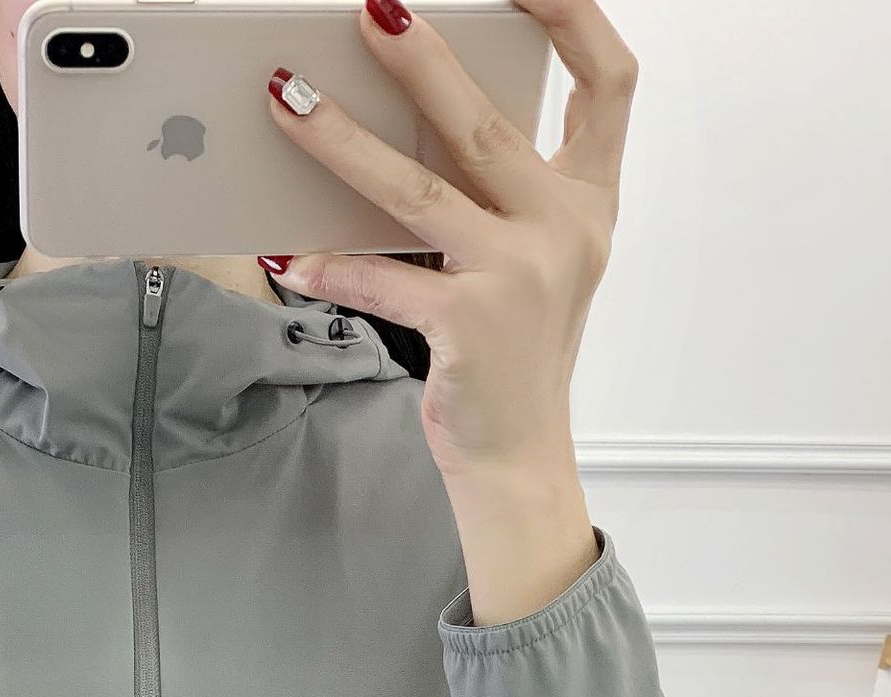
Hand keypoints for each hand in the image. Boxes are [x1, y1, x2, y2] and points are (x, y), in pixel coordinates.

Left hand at [263, 0, 636, 621]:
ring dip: (343, 141)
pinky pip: (383, 280)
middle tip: (369, 10)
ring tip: (289, 99)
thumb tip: (406, 116)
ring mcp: (519, 278)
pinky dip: (328, 265)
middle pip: (486, 122)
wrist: (520, 458)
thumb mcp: (532, 262)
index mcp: (590, 200)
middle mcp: (564, 230)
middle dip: (422, 59)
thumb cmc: (514, 355)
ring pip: (418, 190)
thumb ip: (497, 191)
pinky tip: (283, 253)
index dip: (574, 13)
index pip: (608, 80)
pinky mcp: (469, 326)